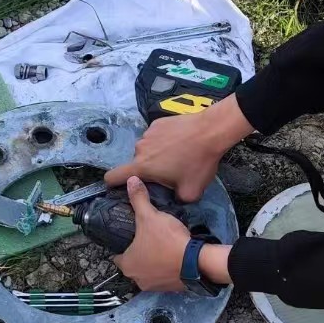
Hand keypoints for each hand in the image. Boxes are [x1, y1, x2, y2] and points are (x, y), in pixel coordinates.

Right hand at [104, 95, 252, 202]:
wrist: (210, 131)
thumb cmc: (198, 162)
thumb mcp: (191, 192)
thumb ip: (176, 200)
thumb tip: (175, 198)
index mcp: (142, 167)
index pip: (113, 176)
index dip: (113, 183)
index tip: (121, 186)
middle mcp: (140, 148)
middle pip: (137, 164)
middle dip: (149, 170)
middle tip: (171, 172)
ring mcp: (148, 133)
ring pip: (148, 150)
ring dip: (157, 155)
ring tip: (179, 155)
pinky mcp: (158, 122)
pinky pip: (156, 136)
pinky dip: (165, 141)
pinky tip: (181, 142)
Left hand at [114, 177, 198, 292]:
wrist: (197, 261)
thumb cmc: (167, 241)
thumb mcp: (150, 216)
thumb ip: (139, 199)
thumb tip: (131, 180)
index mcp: (127, 265)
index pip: (118, 256)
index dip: (123, 246)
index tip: (131, 237)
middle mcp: (137, 280)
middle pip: (134, 265)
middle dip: (139, 254)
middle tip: (148, 238)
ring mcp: (154, 286)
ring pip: (149, 272)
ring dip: (153, 263)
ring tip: (162, 246)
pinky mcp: (171, 289)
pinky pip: (164, 276)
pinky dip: (167, 268)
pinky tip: (173, 256)